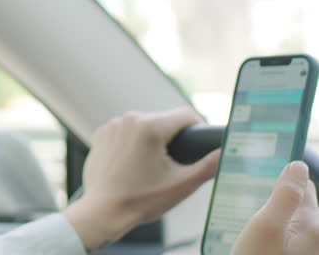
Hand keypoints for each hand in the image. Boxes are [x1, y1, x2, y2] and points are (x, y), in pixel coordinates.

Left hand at [63, 108, 220, 251]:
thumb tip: (226, 152)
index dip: (199, 128)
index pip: (186, 115)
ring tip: (154, 167)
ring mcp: (111, 126)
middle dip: (174, 138)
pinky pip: (126, 133)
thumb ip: (209, 165)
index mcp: (148, 126)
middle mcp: (128, 119)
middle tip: (176, 164)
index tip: (200, 145)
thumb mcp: (182, 184)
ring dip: (153, 140)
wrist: (102, 212)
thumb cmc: (139, 200)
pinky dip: (133, 144)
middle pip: (164, 121)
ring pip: (144, 126)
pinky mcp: (101, 135)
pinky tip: (134, 165)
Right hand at [231, 161, 318, 254]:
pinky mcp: (290, 254)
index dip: (281, 181)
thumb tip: (298, 165)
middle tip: (250, 210)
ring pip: (286, 220)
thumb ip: (284, 196)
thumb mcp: (266, 226)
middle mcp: (313, 237)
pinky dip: (266, 234)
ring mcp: (302, 249)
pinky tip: (250, 240)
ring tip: (247, 226)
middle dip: (272, 201)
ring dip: (267, 218)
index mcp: (313, 225)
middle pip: (295, 204)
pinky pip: (280, 237)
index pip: (305, 186)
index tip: (258, 183)